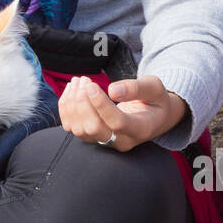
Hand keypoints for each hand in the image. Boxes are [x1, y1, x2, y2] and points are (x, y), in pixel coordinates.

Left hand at [58, 75, 188, 150]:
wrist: (154, 117)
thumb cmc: (155, 100)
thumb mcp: (154, 88)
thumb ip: (136, 88)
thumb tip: (113, 90)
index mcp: (141, 129)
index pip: (117, 122)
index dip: (101, 104)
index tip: (91, 85)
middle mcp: (122, 141)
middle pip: (94, 128)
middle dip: (83, 103)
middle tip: (84, 80)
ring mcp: (106, 142)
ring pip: (80, 129)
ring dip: (73, 104)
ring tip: (78, 81)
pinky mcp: (93, 138)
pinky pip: (72, 128)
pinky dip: (66, 109)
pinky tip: (71, 91)